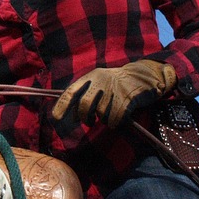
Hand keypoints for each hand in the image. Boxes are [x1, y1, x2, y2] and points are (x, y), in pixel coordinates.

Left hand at [51, 59, 177, 128]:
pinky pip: (114, 118)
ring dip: (103, 119)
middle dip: (84, 117)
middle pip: (84, 105)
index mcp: (91, 77)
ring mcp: (114, 89)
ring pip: (100, 114)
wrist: (143, 76)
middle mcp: (100, 81)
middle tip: (88, 122)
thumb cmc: (117, 83)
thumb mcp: (99, 82)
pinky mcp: (127, 98)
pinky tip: (118, 118)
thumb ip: (85, 95)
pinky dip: (114, 122)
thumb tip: (71, 116)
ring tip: (108, 115)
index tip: (56, 118)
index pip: (71, 91)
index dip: (62, 105)